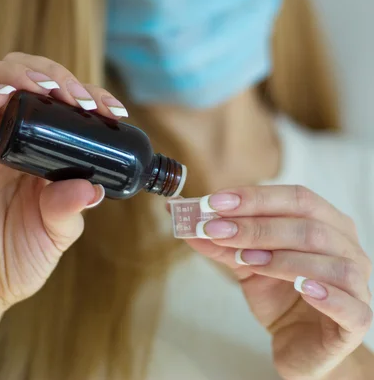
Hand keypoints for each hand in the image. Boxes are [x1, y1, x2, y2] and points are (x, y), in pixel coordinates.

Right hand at [0, 52, 126, 315]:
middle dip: (60, 77)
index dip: (88, 95)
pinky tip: (7, 93)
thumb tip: (92, 189)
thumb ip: (68, 210)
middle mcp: (6, 134)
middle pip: (29, 76)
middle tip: (85, 102)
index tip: (113, 110)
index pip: (62, 102)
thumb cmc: (11, 260)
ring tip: (54, 92)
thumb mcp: (52, 234)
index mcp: (37, 148)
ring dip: (27, 73)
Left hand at [184, 185, 372, 379]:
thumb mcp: (246, 263)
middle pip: (308, 226)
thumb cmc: (280, 296)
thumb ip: (222, 242)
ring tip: (247, 260)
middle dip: (259, 226)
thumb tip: (186, 220)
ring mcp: (357, 283)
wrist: (300, 345)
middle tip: (218, 229)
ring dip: (282, 257)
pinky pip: (350, 305)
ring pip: (329, 262)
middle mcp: (347, 247)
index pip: (297, 197)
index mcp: (327, 222)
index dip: (256, 197)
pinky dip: (325, 293)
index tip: (215, 202)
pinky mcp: (357, 320)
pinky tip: (300, 288)